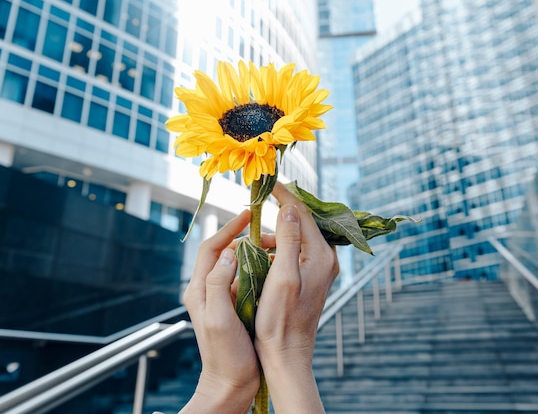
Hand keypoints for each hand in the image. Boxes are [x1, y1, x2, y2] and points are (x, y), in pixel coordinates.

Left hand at [179, 210, 258, 413]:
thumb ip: (219, 283)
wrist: (231, 384)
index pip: (211, 248)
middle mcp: (208, 290)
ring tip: (276, 247)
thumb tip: (229, 252)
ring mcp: (222, 298)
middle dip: (245, 238)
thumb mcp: (218, 318)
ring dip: (255, 253)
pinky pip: (247, 280)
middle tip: (268, 232)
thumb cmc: (224, 355)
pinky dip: (260, 270)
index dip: (228, 228)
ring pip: (238, 265)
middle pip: (224, 252)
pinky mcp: (235, 307)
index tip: (247, 215)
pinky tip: (276, 269)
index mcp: (199, 289)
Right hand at [254, 183, 339, 412]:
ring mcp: (320, 269)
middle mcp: (326, 259)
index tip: (267, 183)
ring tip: (254, 231)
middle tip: (261, 198)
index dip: (284, 196)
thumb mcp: (282, 276)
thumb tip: (289, 207)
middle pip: (304, 222)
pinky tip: (261, 252)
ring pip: (298, 237)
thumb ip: (288, 239)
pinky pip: (296, 251)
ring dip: (277, 231)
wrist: (287, 354)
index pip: (303, 214)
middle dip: (282, 209)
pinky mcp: (311, 278)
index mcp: (321, 256)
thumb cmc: (281, 319)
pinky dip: (279, 246)